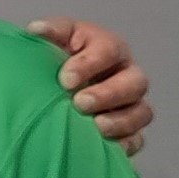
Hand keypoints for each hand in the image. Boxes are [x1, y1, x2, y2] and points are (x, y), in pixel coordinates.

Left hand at [27, 17, 151, 154]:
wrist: (51, 91)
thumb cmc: (54, 61)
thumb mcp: (52, 41)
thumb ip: (49, 34)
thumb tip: (37, 30)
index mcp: (107, 48)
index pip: (109, 50)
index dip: (90, 64)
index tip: (65, 79)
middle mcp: (125, 75)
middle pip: (135, 82)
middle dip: (109, 94)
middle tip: (80, 103)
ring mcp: (130, 104)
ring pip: (142, 112)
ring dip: (121, 121)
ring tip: (96, 127)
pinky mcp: (128, 131)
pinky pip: (137, 139)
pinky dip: (124, 145)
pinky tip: (103, 147)